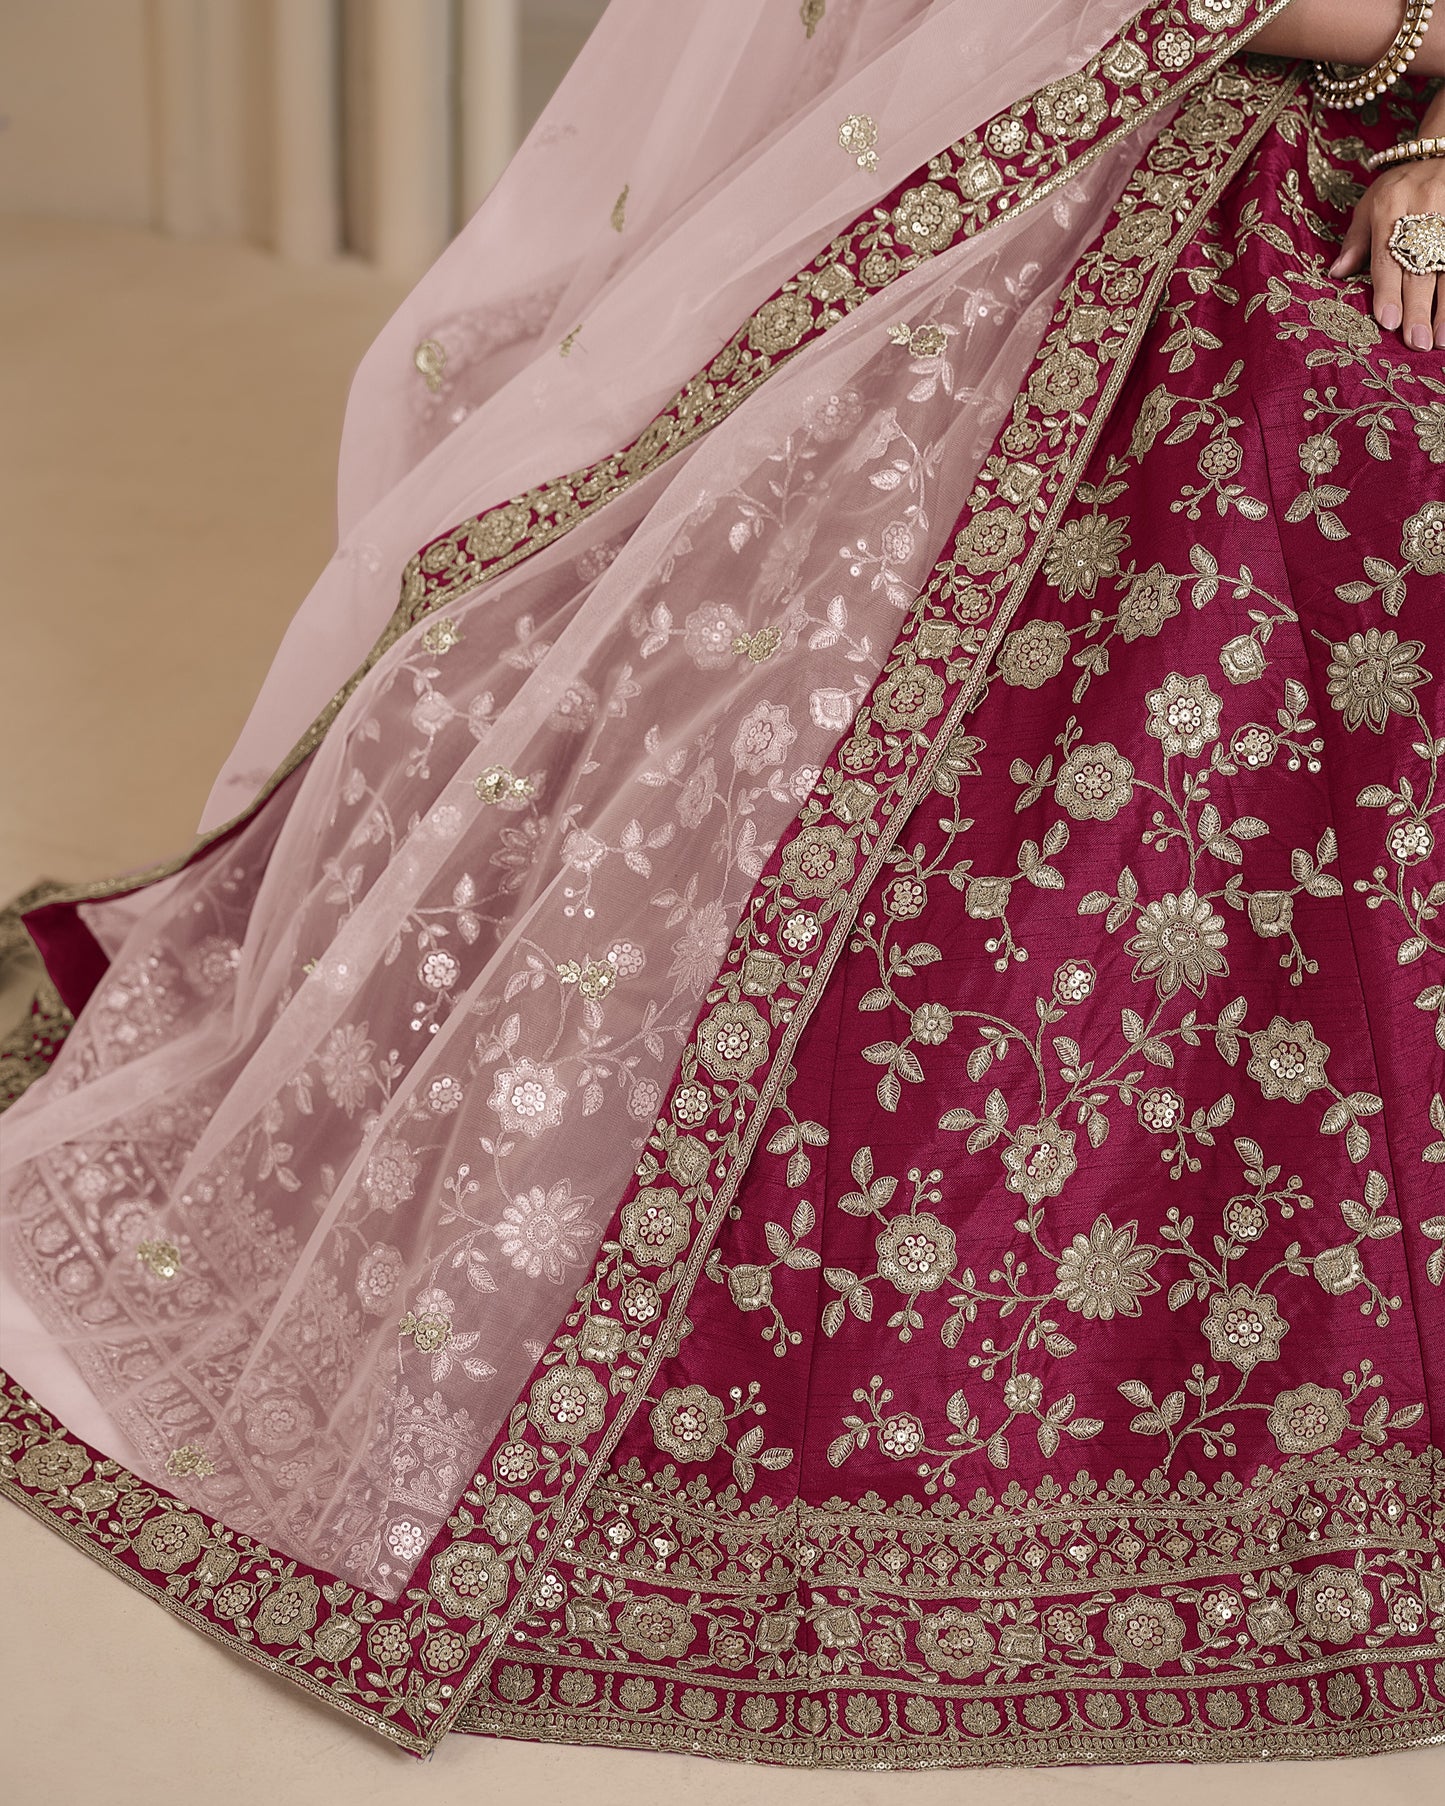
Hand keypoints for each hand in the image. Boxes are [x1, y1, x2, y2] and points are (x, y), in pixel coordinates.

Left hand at [1332, 156, 1444, 348]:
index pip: (1387, 258)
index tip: (1389, 322)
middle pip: (1420, 269)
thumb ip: (1356, 242)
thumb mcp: (1370, 204)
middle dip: (1419, 309)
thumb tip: (1336, 274)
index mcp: (1391, 207)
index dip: (1388, 292)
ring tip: (1441, 340)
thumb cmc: (1400, 186)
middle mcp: (1423, 210)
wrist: (1441, 151)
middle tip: (1417, 343)